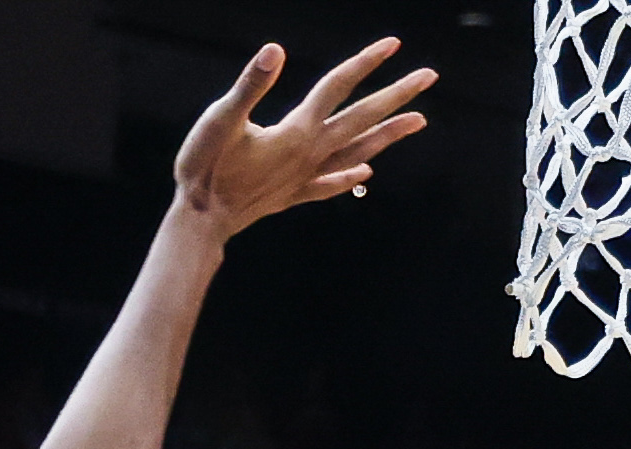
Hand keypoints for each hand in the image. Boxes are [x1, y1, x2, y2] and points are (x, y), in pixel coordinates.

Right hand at [170, 35, 431, 237]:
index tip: (394, 45)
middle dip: (397, 96)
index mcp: (297, 130)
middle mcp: (310, 153)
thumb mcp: (221, 118)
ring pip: (359, 151)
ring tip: (419, 121)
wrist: (201, 221)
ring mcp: (305, 176)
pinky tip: (366, 172)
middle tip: (429, 77)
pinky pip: (332, 184)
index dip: (364, 63)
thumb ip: (250, 85)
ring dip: (389, 135)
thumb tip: (274, 51)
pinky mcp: (293, 194)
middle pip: (362, 118)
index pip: (337, 87)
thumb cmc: (206, 167)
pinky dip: (351, 175)